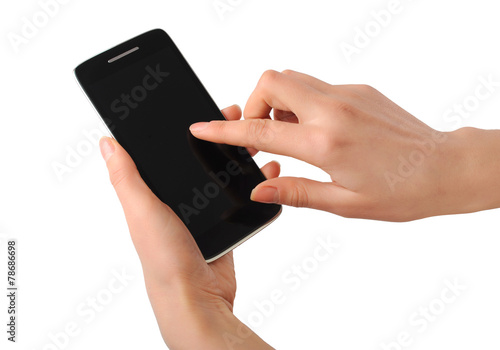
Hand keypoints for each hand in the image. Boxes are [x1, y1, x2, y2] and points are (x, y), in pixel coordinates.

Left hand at [99, 106, 277, 349]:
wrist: (197, 295)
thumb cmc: (164, 257)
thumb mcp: (141, 210)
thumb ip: (125, 177)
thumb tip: (106, 142)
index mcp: (154, 192)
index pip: (167, 151)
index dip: (183, 127)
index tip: (199, 107)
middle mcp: (177, 199)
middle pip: (199, 157)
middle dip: (218, 136)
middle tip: (235, 118)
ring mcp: (202, 210)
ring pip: (223, 174)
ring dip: (238, 156)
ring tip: (254, 140)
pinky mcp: (224, 223)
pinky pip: (240, 196)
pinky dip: (253, 183)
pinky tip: (265, 173)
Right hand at [190, 70, 499, 220]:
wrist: (445, 168)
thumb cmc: (402, 191)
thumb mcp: (344, 203)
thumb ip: (296, 192)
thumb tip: (259, 190)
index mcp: (326, 143)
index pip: (260, 130)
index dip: (224, 130)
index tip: (202, 127)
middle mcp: (334, 109)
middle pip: (272, 80)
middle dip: (253, 102)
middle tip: (262, 132)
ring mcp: (347, 94)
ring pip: (293, 77)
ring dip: (278, 102)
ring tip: (291, 135)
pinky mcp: (359, 89)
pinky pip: (316, 86)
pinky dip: (303, 102)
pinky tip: (318, 130)